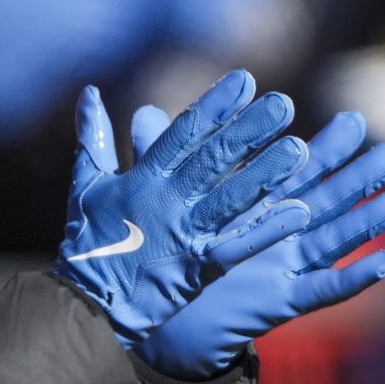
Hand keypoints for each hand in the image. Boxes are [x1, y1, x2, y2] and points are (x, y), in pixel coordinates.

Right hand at [53, 71, 314, 347]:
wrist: (87, 304)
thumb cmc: (88, 240)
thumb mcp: (85, 183)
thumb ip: (94, 136)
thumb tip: (90, 91)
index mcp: (143, 179)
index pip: (183, 134)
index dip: (214, 106)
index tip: (245, 79)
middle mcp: (167, 202)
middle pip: (213, 161)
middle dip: (248, 131)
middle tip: (282, 104)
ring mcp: (185, 236)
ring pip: (231, 200)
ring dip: (265, 175)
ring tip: (298, 150)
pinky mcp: (199, 269)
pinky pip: (238, 246)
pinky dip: (267, 230)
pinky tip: (299, 212)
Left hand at [134, 111, 384, 378]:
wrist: (159, 313)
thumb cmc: (169, 253)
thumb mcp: (165, 201)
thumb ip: (161, 157)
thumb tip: (145, 113)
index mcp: (255, 205)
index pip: (297, 170)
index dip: (326, 147)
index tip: (354, 121)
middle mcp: (278, 233)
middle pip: (327, 198)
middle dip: (360, 176)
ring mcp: (284, 267)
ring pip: (335, 238)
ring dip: (370, 221)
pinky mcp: (281, 301)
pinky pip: (323, 290)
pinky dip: (354, 278)